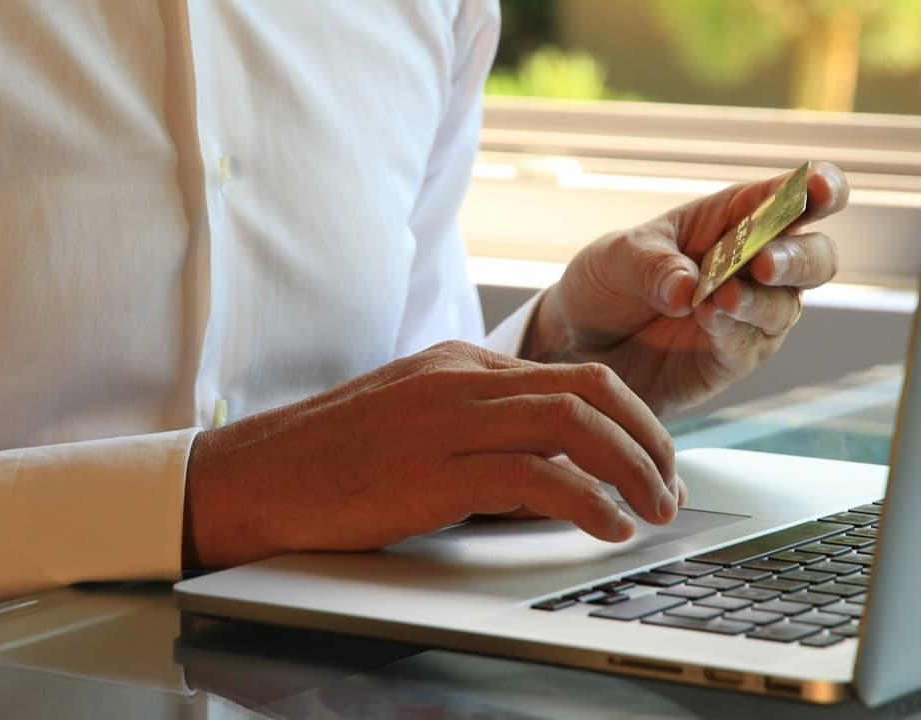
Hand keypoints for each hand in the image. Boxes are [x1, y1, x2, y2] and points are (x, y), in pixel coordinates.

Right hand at [181, 341, 685, 567]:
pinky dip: (587, 502)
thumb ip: (477, 433)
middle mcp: (460, 380)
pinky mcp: (433, 470)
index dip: (629, 420)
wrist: (251, 478)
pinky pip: (534, 477)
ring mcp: (447, 420)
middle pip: (589, 390)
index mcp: (458, 363)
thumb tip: (545, 475)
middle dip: (648, 439)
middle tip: (670, 486)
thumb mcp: (411, 425)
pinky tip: (608, 527)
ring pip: (574, 423)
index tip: (653, 461)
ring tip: (655, 510)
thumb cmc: (326, 460)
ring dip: (633, 469)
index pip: (570, 376)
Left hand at [524, 162, 848, 415]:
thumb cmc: (604, 283)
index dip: (819, 188)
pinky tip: (710, 320)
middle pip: (814, 256)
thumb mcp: (615, 258)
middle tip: (763, 262)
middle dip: (799, 257)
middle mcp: (753, 265)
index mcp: (733, 219)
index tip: (819, 189)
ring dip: (760, 301)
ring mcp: (750, 315)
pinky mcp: (732, 357)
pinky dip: (735, 332)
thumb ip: (653, 266)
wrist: (576, 342)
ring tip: (723, 299)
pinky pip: (750, 344)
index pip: (791, 197)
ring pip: (787, 305)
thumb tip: (689, 289)